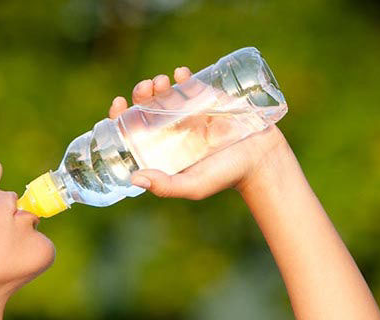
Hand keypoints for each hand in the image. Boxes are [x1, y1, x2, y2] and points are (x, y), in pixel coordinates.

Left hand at [109, 67, 291, 198]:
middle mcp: (170, 130)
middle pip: (146, 107)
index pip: (132, 131)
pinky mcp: (207, 100)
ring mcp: (188, 113)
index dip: (120, 117)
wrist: (260, 159)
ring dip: (158, 84)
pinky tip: (181, 74)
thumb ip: (165, 186)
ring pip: (165, 93)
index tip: (119, 105)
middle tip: (145, 89)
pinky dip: (183, 76)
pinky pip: (191, 84)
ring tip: (161, 82)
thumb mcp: (193, 186)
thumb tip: (134, 179)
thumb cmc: (224, 177)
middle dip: (140, 94)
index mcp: (160, 149)